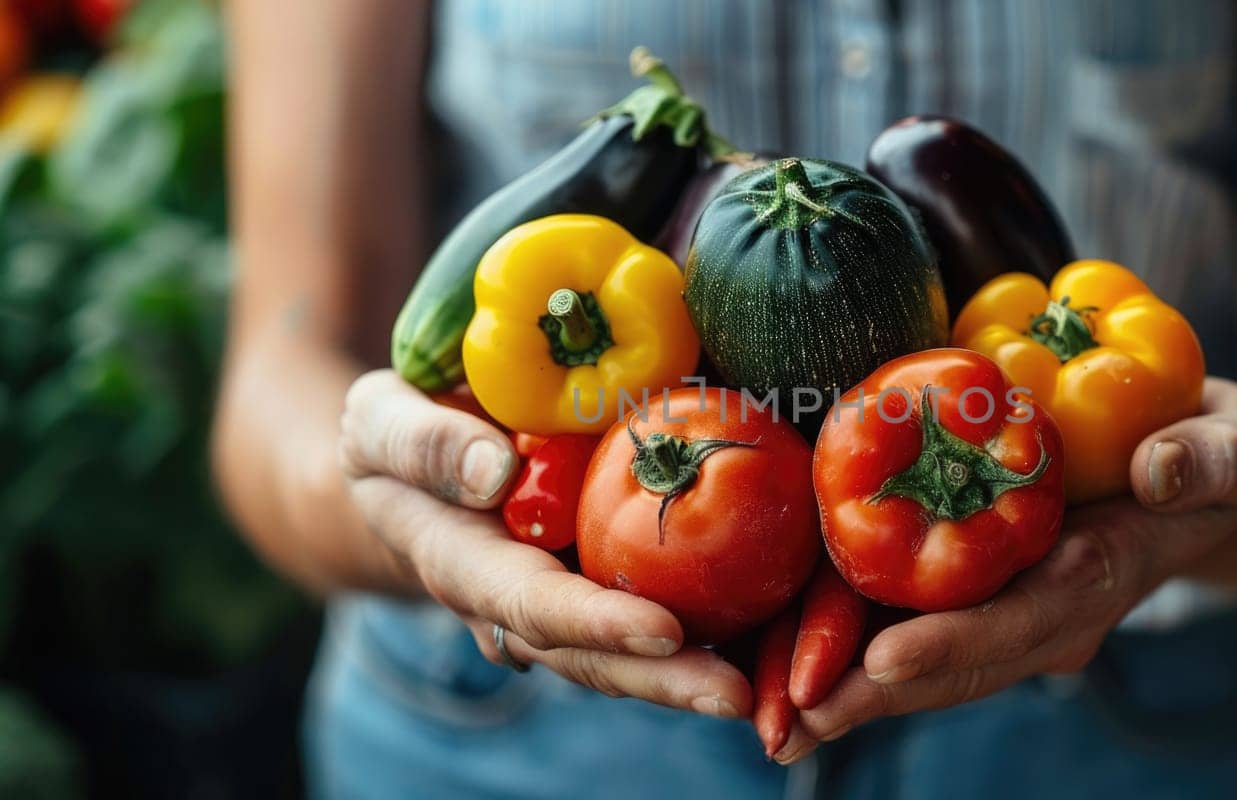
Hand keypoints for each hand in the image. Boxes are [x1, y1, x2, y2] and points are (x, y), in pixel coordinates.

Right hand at [338, 369, 750, 718]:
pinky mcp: (604, 583)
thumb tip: (493, 471)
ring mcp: (566, 601)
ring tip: (773, 688)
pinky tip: (780, 630)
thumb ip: (422, 444)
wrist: (414, 462)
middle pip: (596, 655)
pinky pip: (663, 609)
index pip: (533, 605)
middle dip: (666, 679)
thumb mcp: (381, 421)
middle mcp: (522, 604)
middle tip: (738, 697)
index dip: (596, 624)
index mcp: (466, 567)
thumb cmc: (396, 433)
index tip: (661, 633)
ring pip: (634, 652)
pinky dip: (719, 628)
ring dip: (699, 672)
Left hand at [774, 378, 1236, 762]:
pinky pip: (907, 625)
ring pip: (924, 664)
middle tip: (795, 716)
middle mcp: (1045, 614)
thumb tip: (1161, 474)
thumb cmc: (1211, 457)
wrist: (1197, 483)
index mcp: (1096, 580)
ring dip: (848, 692)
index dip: (955, 642)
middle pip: (956, 664)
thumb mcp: (1228, 447)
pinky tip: (782, 669)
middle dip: (875, 694)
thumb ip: (1206, 459)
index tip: (884, 660)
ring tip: (774, 719)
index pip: (1024, 621)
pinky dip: (848, 648)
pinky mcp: (977, 596)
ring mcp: (1009, 612)